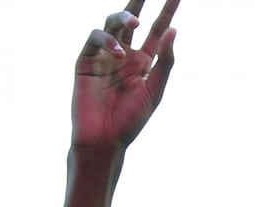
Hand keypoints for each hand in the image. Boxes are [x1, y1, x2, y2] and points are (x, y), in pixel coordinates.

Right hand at [69, 0, 179, 152]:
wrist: (104, 139)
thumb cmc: (131, 120)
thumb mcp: (154, 90)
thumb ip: (164, 61)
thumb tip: (174, 30)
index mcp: (144, 62)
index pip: (157, 30)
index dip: (167, 12)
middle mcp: (124, 55)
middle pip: (132, 20)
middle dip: (139, 1)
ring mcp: (104, 56)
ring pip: (112, 24)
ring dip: (124, 16)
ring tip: (137, 21)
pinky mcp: (86, 60)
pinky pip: (95, 39)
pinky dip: (107, 40)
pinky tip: (118, 53)